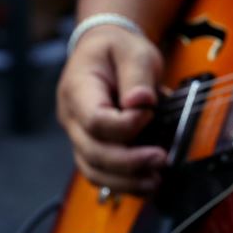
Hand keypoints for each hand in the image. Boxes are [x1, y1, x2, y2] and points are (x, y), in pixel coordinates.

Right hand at [56, 25, 167, 193]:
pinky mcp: (92, 146)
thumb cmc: (117, 50)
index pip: (95, 120)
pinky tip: (147, 183)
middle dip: (129, 162)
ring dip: (125, 181)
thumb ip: (137, 76)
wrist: (105, 50)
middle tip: (161, 158)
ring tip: (155, 181)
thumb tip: (141, 102)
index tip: (149, 114)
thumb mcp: (133, 51)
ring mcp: (79, 135)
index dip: (125, 125)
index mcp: (78, 90)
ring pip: (94, 170)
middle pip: (93, 152)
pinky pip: (101, 173)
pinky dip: (123, 183)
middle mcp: (72, 118)